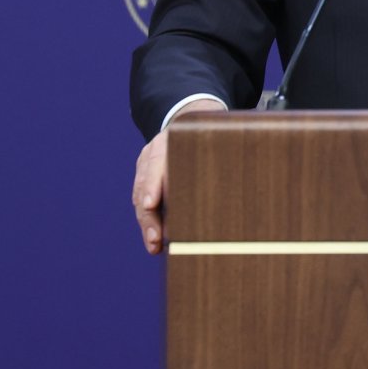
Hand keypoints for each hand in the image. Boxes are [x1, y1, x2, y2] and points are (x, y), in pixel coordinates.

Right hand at [133, 99, 224, 253]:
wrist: (188, 124)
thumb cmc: (207, 139)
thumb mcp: (215, 143)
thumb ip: (218, 164)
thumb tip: (227, 198)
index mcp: (174, 138)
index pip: (159, 160)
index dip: (154, 183)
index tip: (151, 204)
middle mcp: (156, 149)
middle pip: (146, 183)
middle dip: (150, 214)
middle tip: (155, 239)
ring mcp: (146, 161)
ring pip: (140, 194)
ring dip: (147, 222)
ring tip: (154, 244)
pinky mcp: (144, 173)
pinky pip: (140, 197)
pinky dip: (146, 218)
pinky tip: (153, 236)